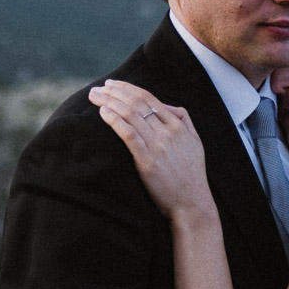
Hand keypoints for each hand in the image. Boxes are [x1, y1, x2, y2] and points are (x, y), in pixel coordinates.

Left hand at [89, 79, 212, 221]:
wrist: (192, 203)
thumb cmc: (191, 175)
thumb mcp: (195, 142)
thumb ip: (184, 120)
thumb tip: (168, 106)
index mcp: (177, 125)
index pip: (149, 98)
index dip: (128, 88)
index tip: (113, 85)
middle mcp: (167, 132)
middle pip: (136, 104)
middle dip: (114, 92)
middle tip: (97, 88)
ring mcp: (157, 146)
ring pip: (131, 115)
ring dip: (109, 102)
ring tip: (94, 97)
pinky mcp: (147, 162)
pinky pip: (129, 135)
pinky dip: (115, 121)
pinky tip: (103, 113)